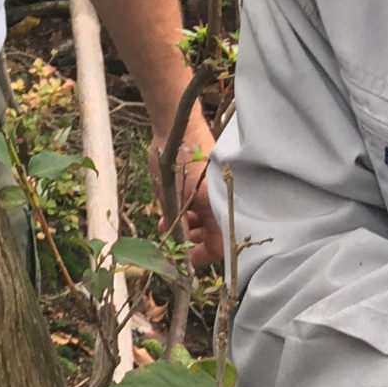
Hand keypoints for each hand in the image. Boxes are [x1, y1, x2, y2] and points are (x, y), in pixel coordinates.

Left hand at [151, 96, 221, 270]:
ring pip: (205, 221)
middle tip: (171, 241)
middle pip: (213, 235)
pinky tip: (167, 214)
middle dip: (191, 241)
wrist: (176, 124)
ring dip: (186, 227)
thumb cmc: (176, 161)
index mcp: (221, 207)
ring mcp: (213, 191)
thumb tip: (181, 256)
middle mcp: (221, 201)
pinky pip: (199, 206)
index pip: (220, 246)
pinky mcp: (204, 182)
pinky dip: (185, 212)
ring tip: (165, 226)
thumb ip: (179, 229)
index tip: (183, 262)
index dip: (201, 257)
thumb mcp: (173, 200)